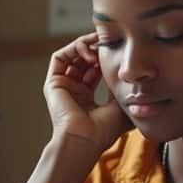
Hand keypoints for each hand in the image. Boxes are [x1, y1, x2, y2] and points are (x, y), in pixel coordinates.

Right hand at [43, 33, 130, 151]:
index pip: (94, 72)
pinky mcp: (53, 83)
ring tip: (100, 45)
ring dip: (86, 47)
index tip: (117, 50)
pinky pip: (60, 57)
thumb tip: (128, 72)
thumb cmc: (104, 130)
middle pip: (82, 62)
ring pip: (71, 56)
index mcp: (86, 99)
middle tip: (108, 42)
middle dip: (96, 49)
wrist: (85, 140)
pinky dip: (74, 49)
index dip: (104, 59)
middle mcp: (72, 92)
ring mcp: (62, 87)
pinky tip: (90, 52)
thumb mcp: (119, 105)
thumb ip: (121, 87)